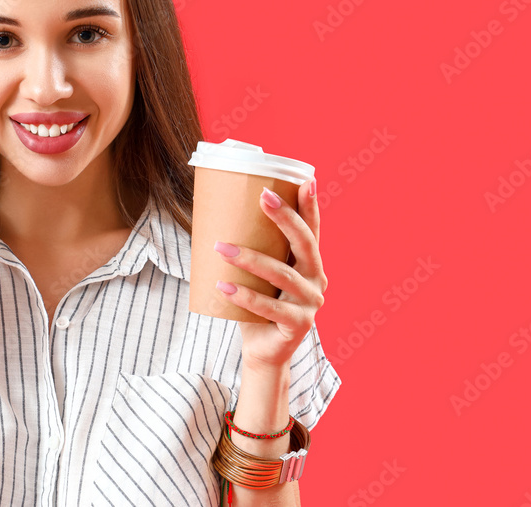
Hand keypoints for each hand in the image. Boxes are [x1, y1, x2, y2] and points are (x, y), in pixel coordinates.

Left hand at [213, 178, 327, 372]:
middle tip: (262, 197)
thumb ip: (253, 249)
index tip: (305, 179)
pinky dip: (244, 295)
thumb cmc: (257, 304)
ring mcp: (311, 304)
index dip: (310, 205)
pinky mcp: (299, 326)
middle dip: (284, 217)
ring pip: (281, 274)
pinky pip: (269, 307)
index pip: (312, 229)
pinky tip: (222, 286)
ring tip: (220, 248)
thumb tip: (213, 210)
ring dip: (249, 258)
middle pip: (304, 243)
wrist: (262, 351)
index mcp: (310, 263)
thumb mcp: (258, 274)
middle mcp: (317, 280)